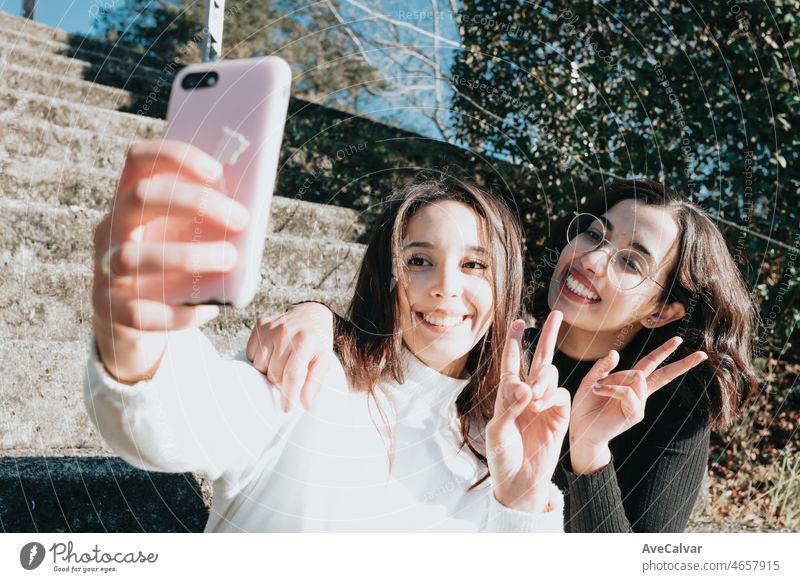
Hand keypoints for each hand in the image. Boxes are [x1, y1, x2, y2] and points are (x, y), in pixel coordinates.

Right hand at [92, 140, 249, 382]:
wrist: (132, 322)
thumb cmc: (174, 268)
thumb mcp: (188, 238)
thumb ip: (211, 222)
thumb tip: (252, 214)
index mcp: (130, 201)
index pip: (139, 159)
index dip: (176, 156)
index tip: (217, 170)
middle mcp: (110, 229)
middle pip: (141, 198)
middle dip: (196, 202)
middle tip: (241, 219)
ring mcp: (104, 269)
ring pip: (135, 256)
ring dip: (189, 256)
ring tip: (230, 260)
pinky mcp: (108, 310)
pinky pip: (139, 312)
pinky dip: (179, 314)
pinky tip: (209, 309)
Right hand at [246, 302, 334, 411]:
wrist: (310, 314)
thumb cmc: (317, 342)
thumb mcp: (324, 360)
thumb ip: (315, 382)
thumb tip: (305, 405)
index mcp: (305, 340)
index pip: (292, 375)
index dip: (288, 395)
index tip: (287, 409)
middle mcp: (286, 331)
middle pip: (274, 373)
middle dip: (280, 382)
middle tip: (289, 378)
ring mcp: (271, 327)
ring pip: (260, 365)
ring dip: (269, 370)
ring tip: (281, 363)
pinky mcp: (260, 324)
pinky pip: (251, 353)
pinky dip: (260, 359)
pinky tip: (273, 353)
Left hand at [486, 311, 570, 512]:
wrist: (520, 482)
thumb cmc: (502, 456)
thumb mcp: (497, 430)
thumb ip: (509, 406)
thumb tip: (524, 385)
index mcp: (507, 394)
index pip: (511, 361)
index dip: (514, 341)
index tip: (518, 321)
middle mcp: (528, 395)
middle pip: (540, 359)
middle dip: (547, 335)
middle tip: (556, 314)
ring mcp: (545, 404)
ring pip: (550, 375)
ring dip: (541, 379)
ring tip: (532, 397)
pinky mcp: (560, 416)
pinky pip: (561, 395)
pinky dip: (551, 396)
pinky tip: (541, 406)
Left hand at [569, 337, 707, 473]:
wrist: (582, 430)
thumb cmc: (586, 407)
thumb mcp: (590, 380)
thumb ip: (602, 367)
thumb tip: (616, 353)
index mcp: (630, 382)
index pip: (651, 364)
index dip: (664, 352)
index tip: (679, 341)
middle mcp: (639, 393)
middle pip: (664, 375)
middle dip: (682, 364)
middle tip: (702, 354)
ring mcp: (639, 404)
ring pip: (637, 378)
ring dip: (613, 379)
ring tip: (596, 387)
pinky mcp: (635, 414)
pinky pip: (627, 392)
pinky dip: (611, 388)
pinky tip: (597, 390)